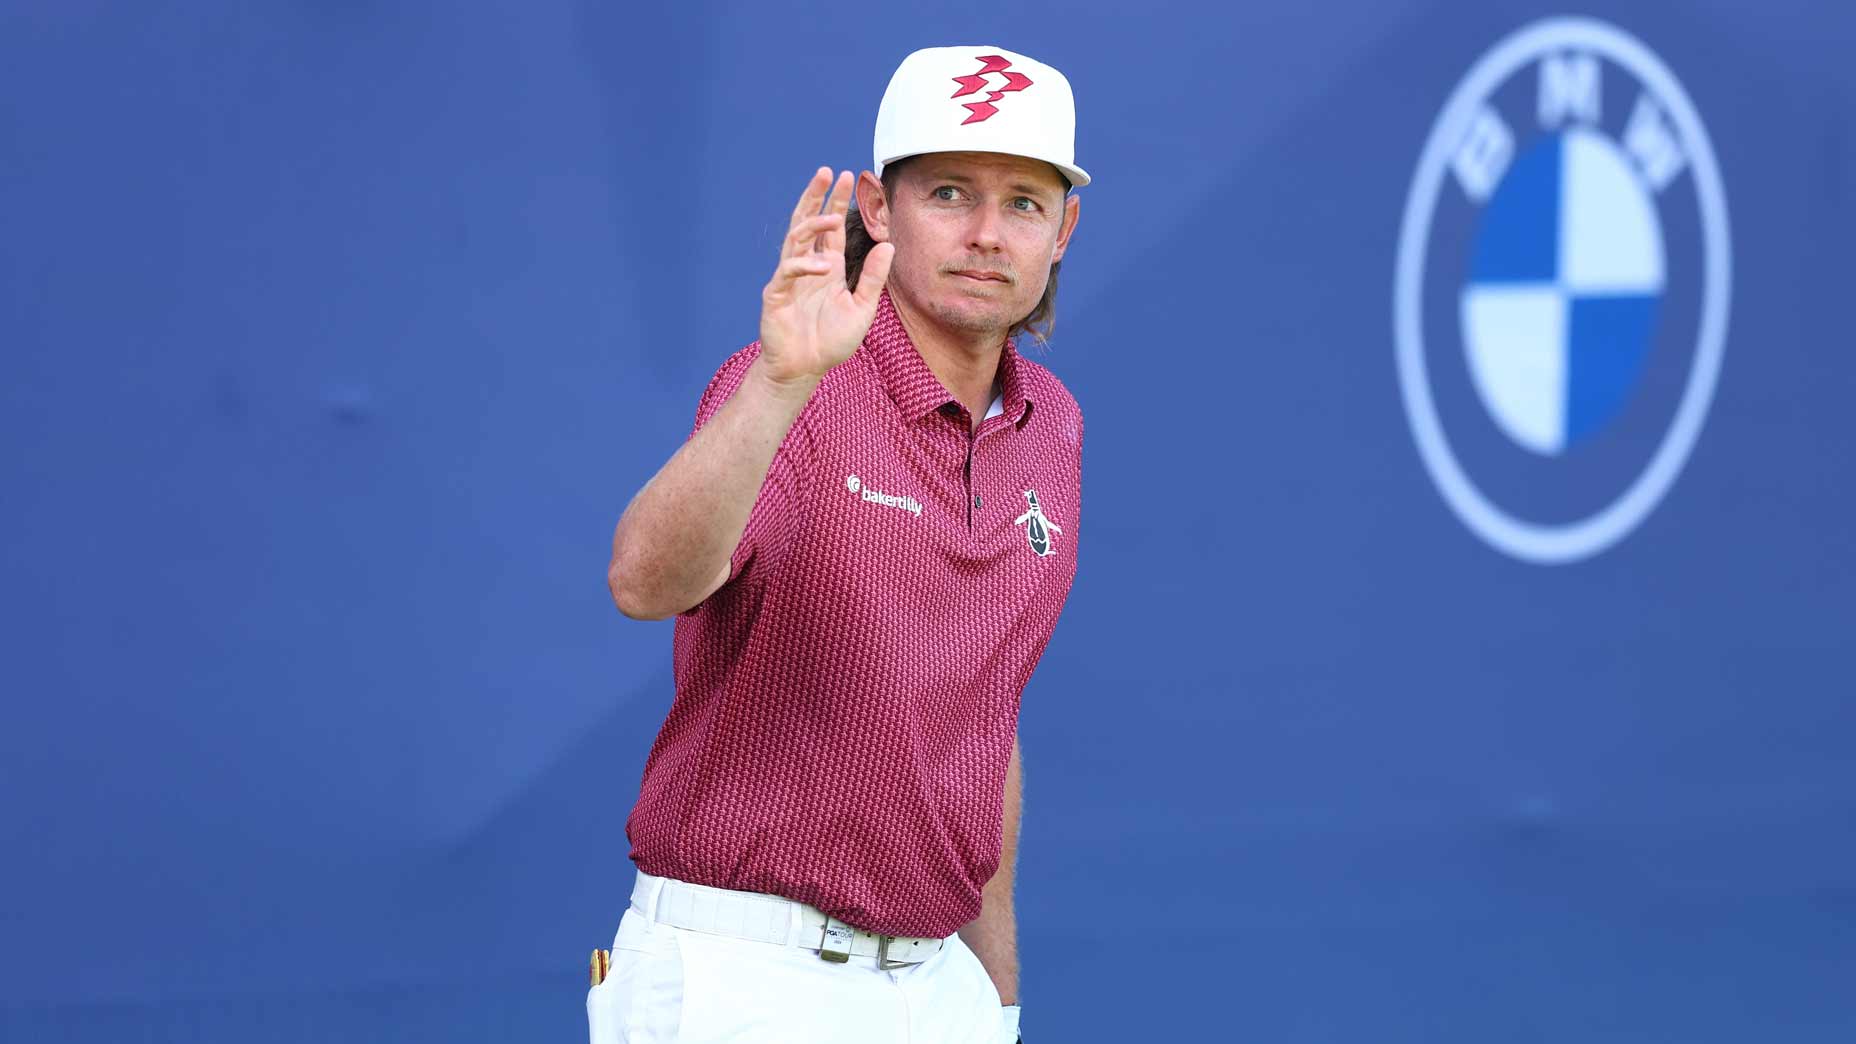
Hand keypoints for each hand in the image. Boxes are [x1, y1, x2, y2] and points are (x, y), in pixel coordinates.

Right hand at [757, 168, 893, 388]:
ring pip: (795, 239)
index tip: (845, 177)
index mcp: (828, 267)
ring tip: (831, 216)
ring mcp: (789, 278)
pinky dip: (804, 265)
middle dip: (816, 196)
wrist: (804, 369)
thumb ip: (873, 277)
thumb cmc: (831, 341)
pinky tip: (821, 267)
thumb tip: (889, 244)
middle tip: (826, 172)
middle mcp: (807, 266)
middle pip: (808, 221)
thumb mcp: (862, 308)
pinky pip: (788, 271)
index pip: (831, 227)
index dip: (836, 202)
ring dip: (812, 224)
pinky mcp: (776, 294)